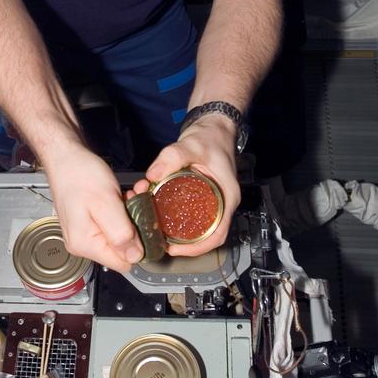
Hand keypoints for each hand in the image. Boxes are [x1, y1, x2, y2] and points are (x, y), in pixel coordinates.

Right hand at [43, 142, 142, 273]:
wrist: (65, 156)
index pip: (122, 263)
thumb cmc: (80, 175)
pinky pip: (111, 224)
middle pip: (121, 249)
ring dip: (129, 215)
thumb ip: (121, 233)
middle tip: (136, 200)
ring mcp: (84, 233)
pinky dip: (120, 211)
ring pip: (119, 234)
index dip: (139, 245)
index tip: (143, 220)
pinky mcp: (87, 223)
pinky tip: (121, 195)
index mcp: (85, 244)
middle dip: (134, 226)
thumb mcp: (106, 203)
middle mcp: (82, 244)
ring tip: (129, 194)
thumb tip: (135, 257)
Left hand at [139, 117, 240, 257]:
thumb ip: (171, 157)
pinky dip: (171, 214)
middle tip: (157, 237)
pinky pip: (188, 214)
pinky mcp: (200, 197)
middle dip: (179, 241)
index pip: (217, 235)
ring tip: (151, 219)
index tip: (175, 249)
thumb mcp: (191, 145)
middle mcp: (221, 203)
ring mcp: (211, 201)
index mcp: (227, 197)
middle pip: (204, 235)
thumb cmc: (210, 138)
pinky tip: (154, 207)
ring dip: (172, 227)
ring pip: (194, 225)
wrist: (212, 128)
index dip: (197, 248)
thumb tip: (152, 175)